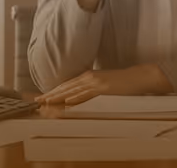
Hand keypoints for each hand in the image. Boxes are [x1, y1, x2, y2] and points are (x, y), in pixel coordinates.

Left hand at [36, 65, 172, 105]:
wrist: (139, 76)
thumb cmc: (122, 82)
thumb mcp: (103, 84)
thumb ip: (90, 88)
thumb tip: (77, 95)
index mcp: (88, 76)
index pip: (66, 84)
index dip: (53, 90)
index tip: (42, 96)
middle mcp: (89, 77)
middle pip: (65, 86)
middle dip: (50, 93)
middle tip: (37, 100)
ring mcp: (96, 82)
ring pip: (72, 90)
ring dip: (58, 96)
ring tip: (46, 101)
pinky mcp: (103, 87)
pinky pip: (87, 93)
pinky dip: (76, 97)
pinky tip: (66, 100)